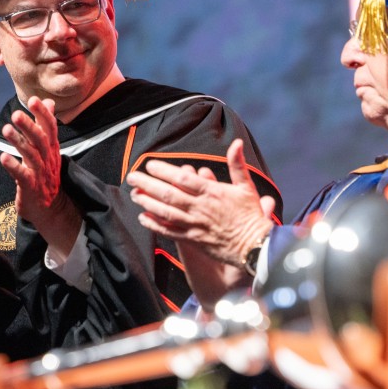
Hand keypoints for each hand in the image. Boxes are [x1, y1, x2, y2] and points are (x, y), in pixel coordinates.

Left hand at [0, 97, 80, 250]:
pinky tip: (4, 157)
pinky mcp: (31, 188)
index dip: (43, 114)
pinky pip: (23, 176)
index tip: (33, 100)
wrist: (51, 209)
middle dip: (30, 126)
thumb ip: (45, 125)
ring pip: (32, 156)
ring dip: (19, 142)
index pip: (51, 128)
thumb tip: (49, 102)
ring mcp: (40, 174)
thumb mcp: (49, 149)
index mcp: (52, 149)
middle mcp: (48, 159)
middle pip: (41, 140)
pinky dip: (14, 167)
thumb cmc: (46, 175)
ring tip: (6, 130)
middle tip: (16, 114)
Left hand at [126, 139, 275, 266]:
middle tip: (132, 177)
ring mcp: (195, 224)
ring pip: (165, 212)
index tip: (150, 164)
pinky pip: (170, 232)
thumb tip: (237, 143)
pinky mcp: (193, 240)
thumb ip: (237, 164)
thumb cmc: (250, 215)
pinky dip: (155, 225)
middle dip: (147, 184)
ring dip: (147, 202)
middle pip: (168, 194)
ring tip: (134, 194)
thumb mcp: (246, 186)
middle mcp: (200, 207)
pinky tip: (143, 218)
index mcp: (212, 192)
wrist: (255, 245)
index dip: (164, 170)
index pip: (183, 178)